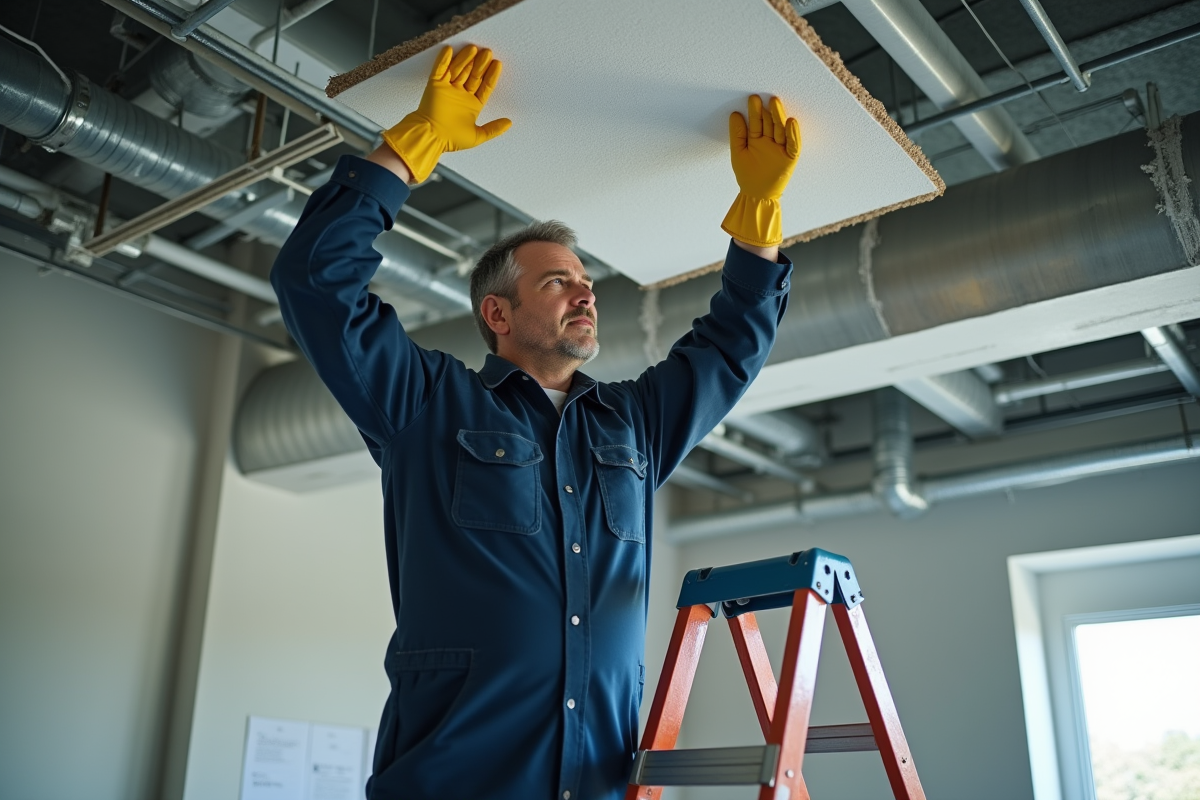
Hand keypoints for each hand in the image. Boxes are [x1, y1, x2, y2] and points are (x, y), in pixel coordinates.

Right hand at [381, 45, 510, 182]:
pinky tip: (450, 50)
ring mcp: (448, 88)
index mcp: (472, 105)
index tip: (498, 64)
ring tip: (473, 49)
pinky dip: (443, 60)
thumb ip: (493, 129)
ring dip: (465, 59)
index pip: (484, 86)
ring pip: (458, 69)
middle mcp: (461, 94)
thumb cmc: (451, 139)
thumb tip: (509, 123)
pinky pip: (439, 69)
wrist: (430, 137)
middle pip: (472, 75)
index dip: (491, 76)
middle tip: (487, 53)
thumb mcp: (478, 136)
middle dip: (480, 65)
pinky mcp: (434, 85)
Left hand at [721, 95, 800, 247]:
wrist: (756, 196)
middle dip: (768, 111)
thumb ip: (737, 134)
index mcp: (757, 140)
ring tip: (775, 104)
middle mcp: (770, 142)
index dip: (755, 111)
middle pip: (770, 123)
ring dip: (780, 117)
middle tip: (766, 98)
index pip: (757, 122)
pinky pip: (793, 144)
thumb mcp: (738, 153)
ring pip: (781, 130)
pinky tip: (791, 122)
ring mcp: (780, 149)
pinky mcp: (790, 157)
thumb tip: (734, 114)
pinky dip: (793, 134)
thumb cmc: (747, 176)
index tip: (753, 99)